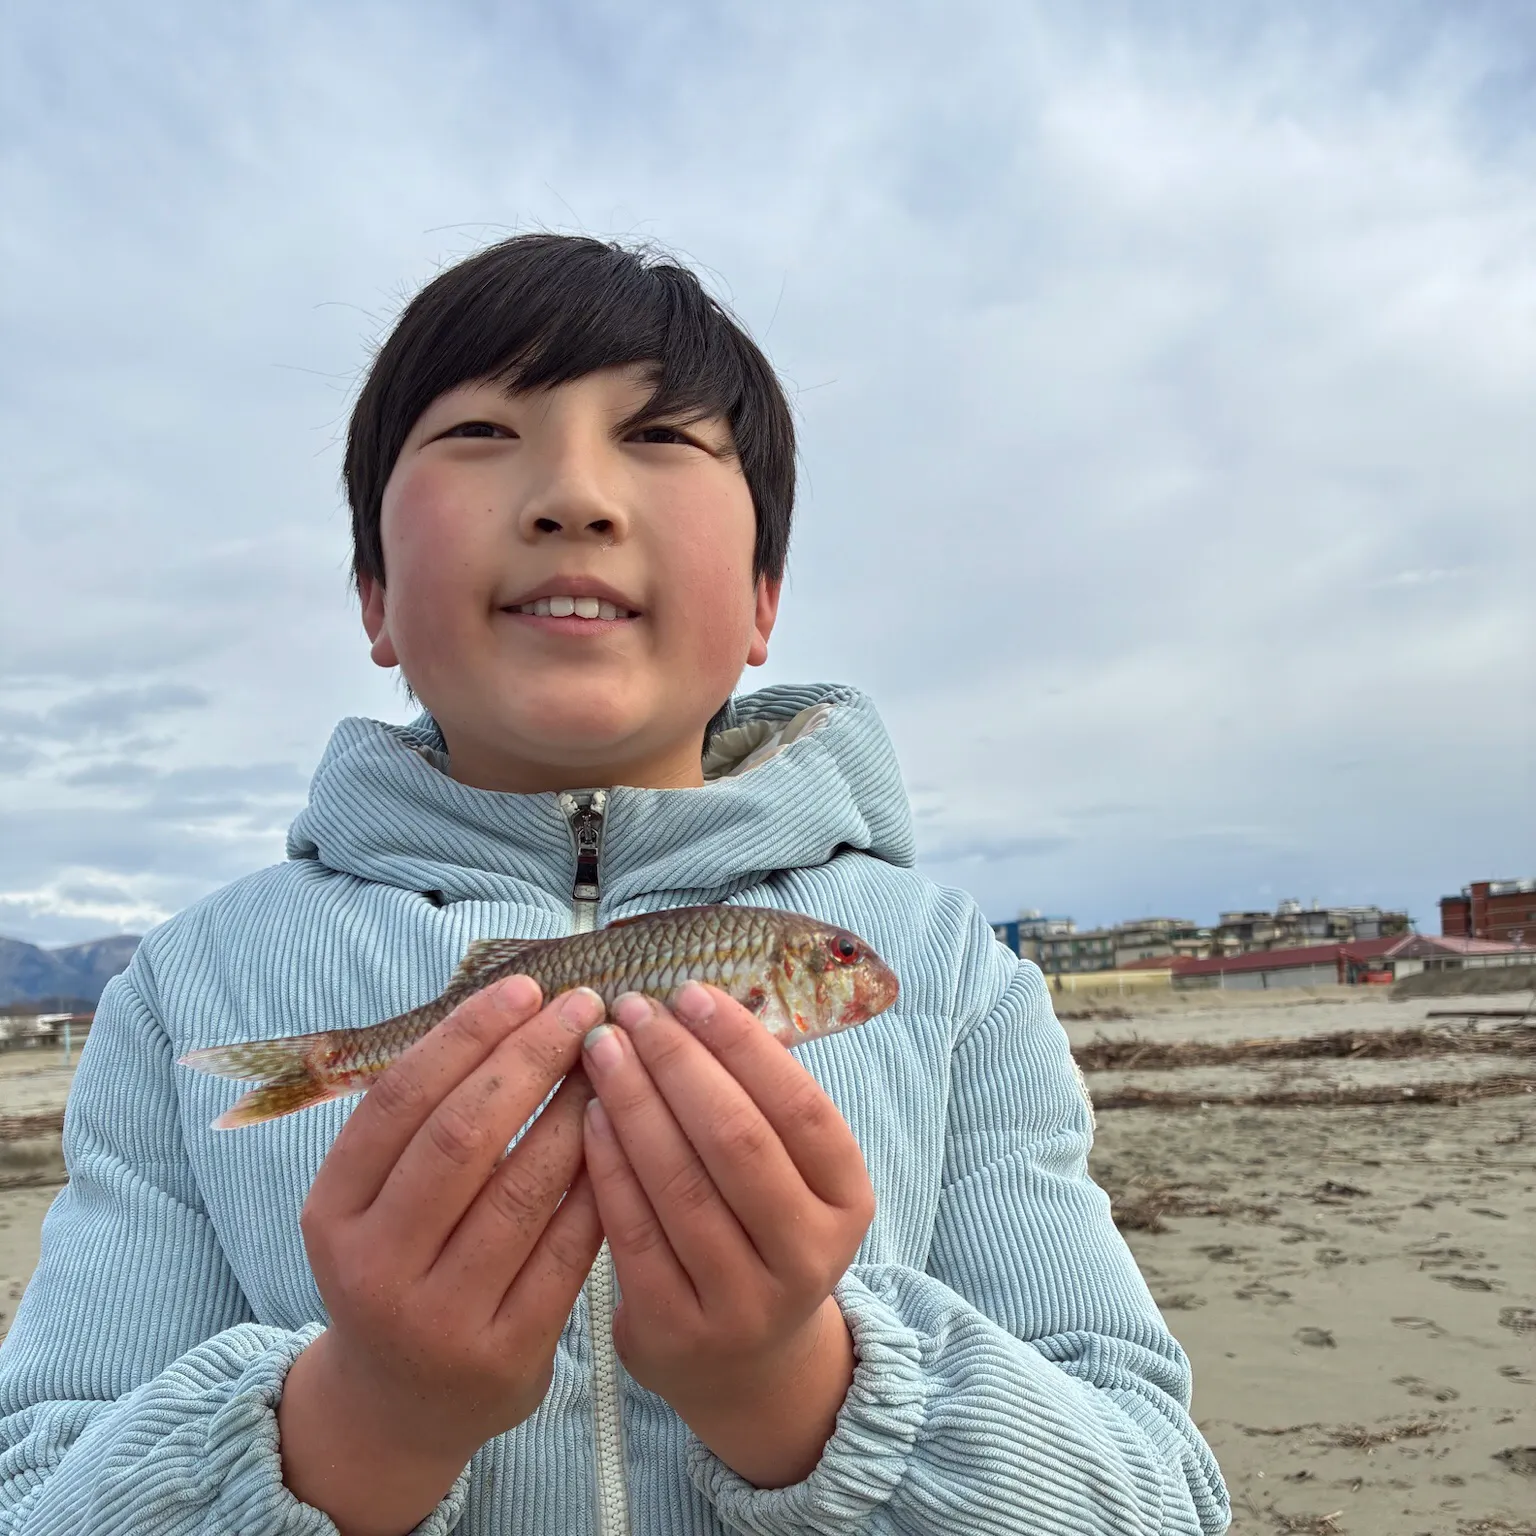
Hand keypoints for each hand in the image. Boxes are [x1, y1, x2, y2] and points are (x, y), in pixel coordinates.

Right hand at [278, 978, 607, 1535]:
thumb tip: (513, 1004)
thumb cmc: (404, 1264)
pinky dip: (601, 1180)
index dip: (467, 1033)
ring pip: (524, 1188)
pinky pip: (569, 1247)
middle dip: (531, 1058)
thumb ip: (424, 1120)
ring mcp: (439, 1317)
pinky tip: (625, 1134)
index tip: (527, 988)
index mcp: (334, 1211)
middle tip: (584, 1008)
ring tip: (611, 1062)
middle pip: (462, 1135)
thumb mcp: (376, 1201)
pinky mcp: (506, 1353)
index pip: (400, 1098)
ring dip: (578, 1111)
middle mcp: (375, 1266)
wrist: (401, 1405)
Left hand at [580, 981, 875, 1487]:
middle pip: (738, 1141)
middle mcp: (807, 1257)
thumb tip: (693, 1003)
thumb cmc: (758, 1232)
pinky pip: (633, 1233)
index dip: (742, 1044)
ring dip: (634, 1104)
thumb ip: (757, 1102)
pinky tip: (588, 1117)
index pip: (800, 1106)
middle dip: (678, 1064)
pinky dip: (608, 1167)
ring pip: (680, 1185)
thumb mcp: (790, 1176)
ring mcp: (743, 1304)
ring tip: (601, 1049)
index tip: (689, 993)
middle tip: (631, 1010)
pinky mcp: (676, 1332)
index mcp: (847, 1201)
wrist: (744, 1363)